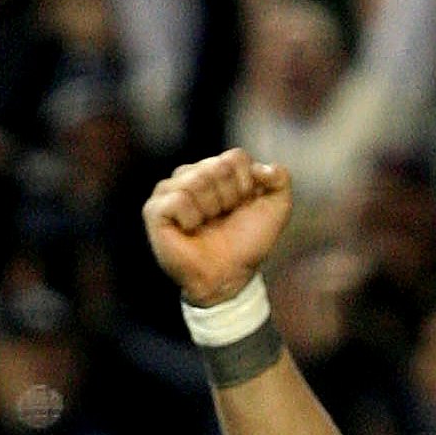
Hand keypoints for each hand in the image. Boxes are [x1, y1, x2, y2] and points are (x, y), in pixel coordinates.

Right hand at [143, 150, 292, 307]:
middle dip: (229, 197)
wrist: (230, 276)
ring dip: (211, 208)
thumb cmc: (248, 243)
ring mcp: (169, 190)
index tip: (242, 208)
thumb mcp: (276, 209)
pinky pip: (179, 198)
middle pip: (217, 166)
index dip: (246, 186)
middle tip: (222, 219)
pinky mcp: (155, 209)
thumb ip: (280, 179)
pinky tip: (190, 230)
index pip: (236, 158)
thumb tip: (265, 168)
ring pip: (198, 179)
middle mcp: (191, 175)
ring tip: (206, 225)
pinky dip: (191, 218)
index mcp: (216, 170)